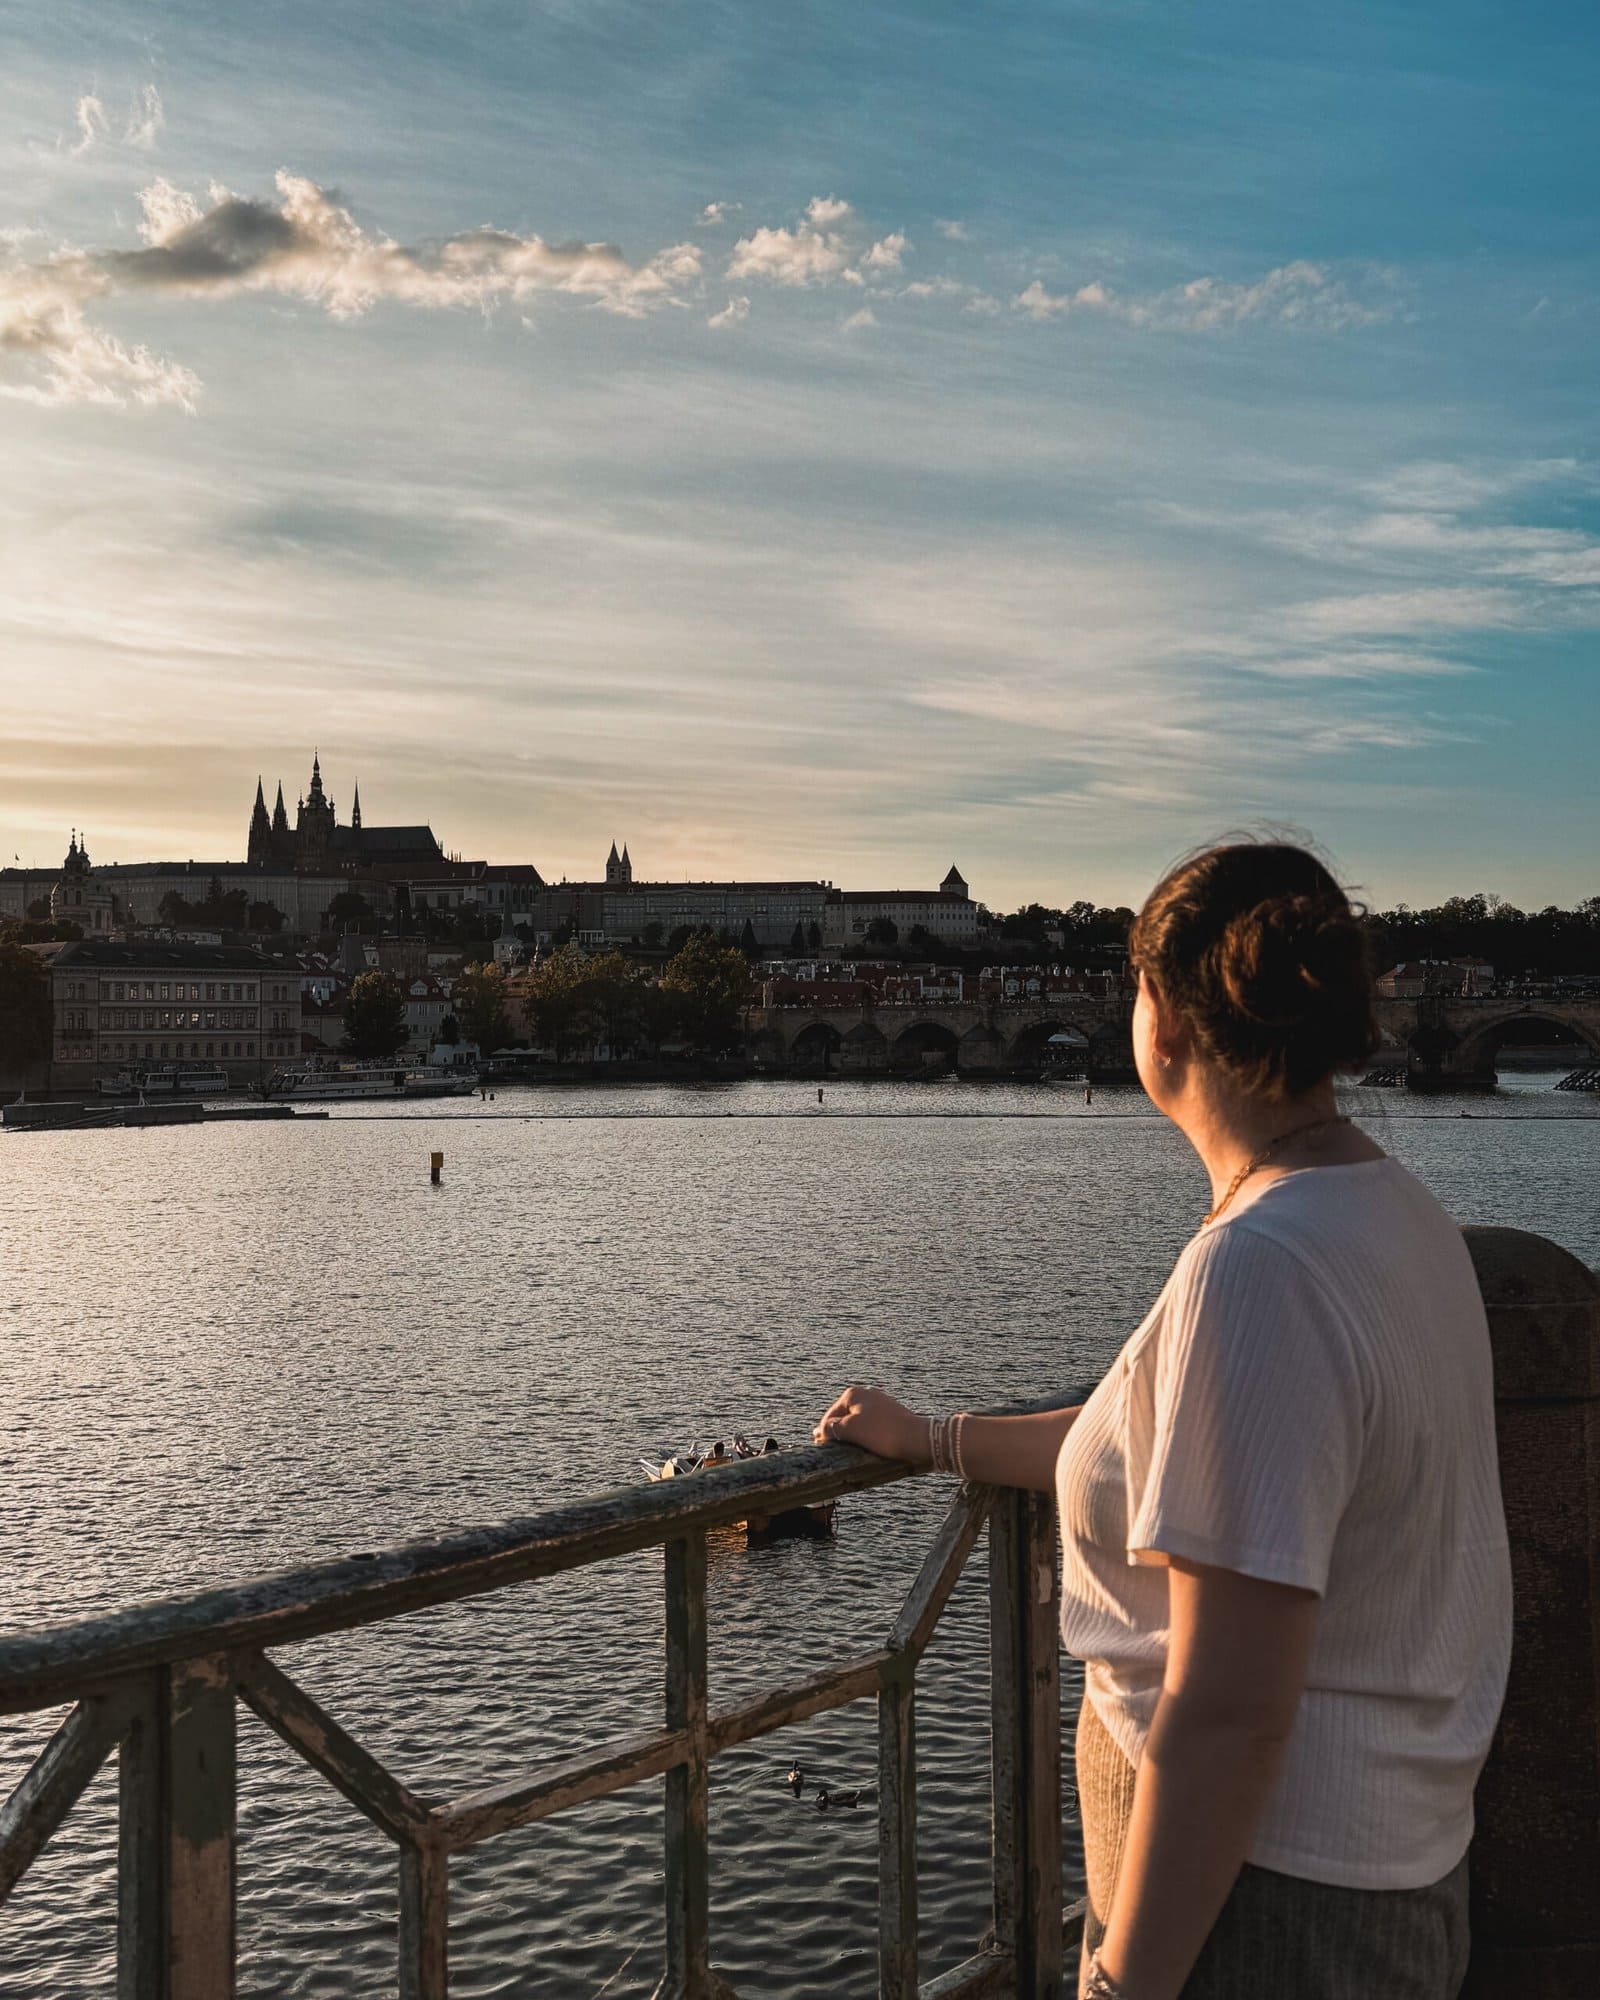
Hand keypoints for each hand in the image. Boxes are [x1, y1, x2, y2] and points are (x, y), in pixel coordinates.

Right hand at [813, 1385, 929, 1464]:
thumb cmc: (882, 1432)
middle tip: (831, 1449)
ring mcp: (880, 1403)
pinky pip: (871, 1425)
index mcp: (853, 1394)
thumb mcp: (851, 1429)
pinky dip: (865, 1434)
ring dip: (851, 1434)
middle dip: (837, 1432)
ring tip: (848, 1449)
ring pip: (857, 1421)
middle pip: (844, 1416)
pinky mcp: (890, 1414)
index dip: (824, 1431)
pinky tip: (865, 1445)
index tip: (819, 1446)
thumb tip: (819, 1431)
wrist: (917, 1438)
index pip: (831, 1414)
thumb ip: (831, 1428)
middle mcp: (866, 1394)